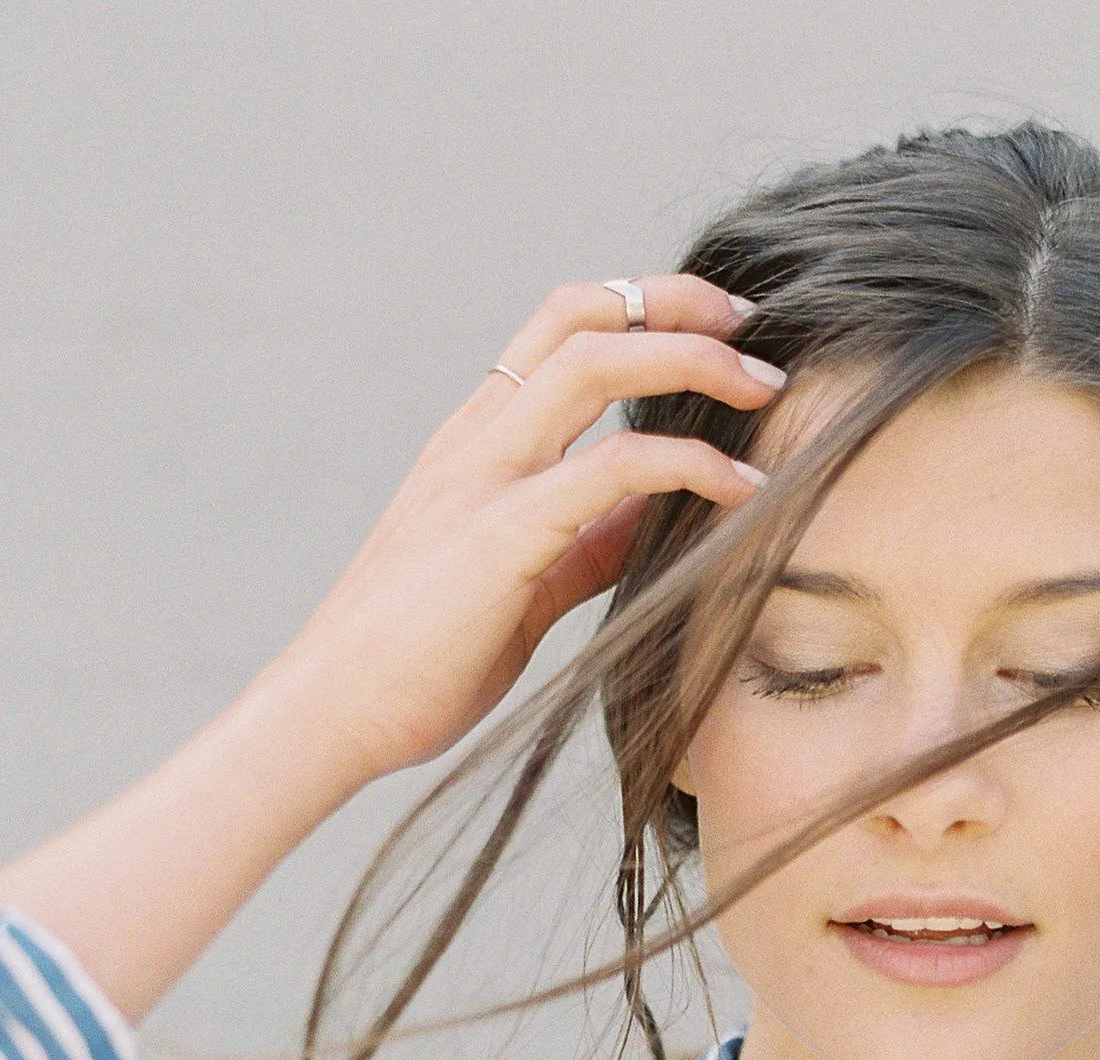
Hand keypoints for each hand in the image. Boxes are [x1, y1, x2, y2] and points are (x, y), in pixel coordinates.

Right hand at [271, 273, 782, 787]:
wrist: (334, 715)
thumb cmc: (419, 663)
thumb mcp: (519, 585)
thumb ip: (584, 542)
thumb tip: (652, 520)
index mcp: (473, 444)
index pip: (559, 329)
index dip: (639, 309)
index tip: (713, 327)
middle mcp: (475, 440)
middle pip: (580, 314)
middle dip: (676, 303)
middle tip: (753, 329)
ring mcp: (483, 479)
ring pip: (596, 364)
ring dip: (694, 362)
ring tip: (766, 388)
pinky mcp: (502, 535)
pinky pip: (612, 470)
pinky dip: (690, 465)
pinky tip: (745, 488)